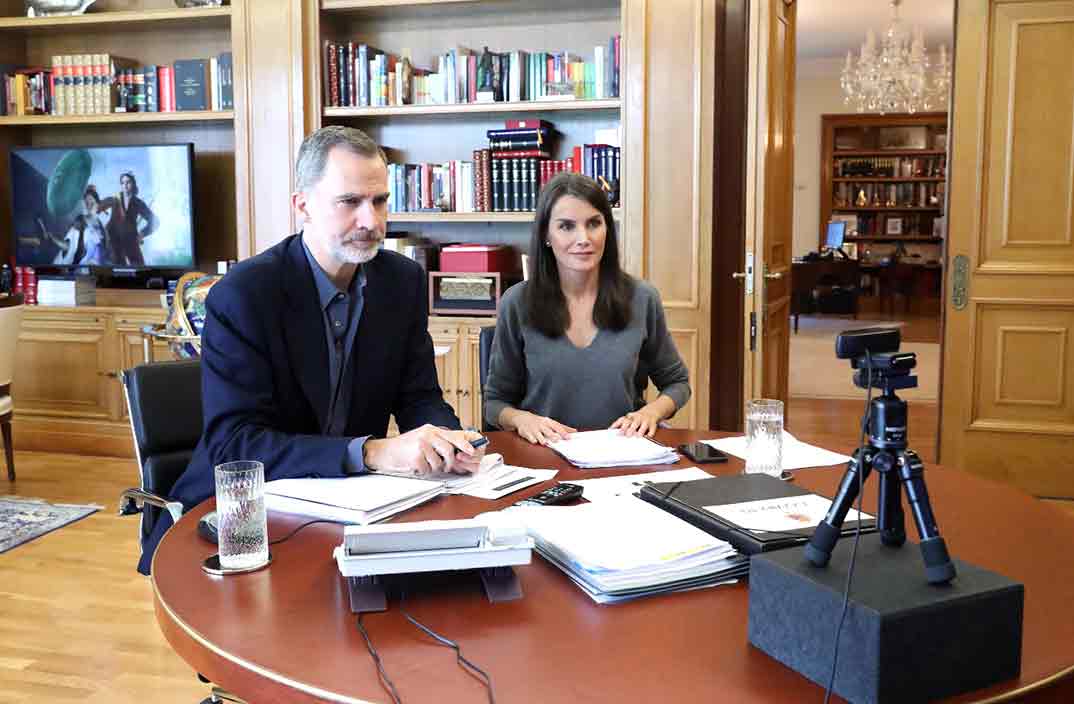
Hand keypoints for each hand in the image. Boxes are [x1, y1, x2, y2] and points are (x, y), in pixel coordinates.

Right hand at [364, 425, 485, 475]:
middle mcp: (427, 435)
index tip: (472, 451)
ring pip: (439, 463)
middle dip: (449, 462)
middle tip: (445, 467)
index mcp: (431, 430)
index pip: (453, 436)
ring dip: (432, 468)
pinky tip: (414, 465)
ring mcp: (421, 445)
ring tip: (422, 463)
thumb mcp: (422, 439)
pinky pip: (427, 469)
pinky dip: (423, 471)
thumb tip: (457, 455)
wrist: (383, 452)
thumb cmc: (404, 448)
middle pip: (449, 450)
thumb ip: (439, 443)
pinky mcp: (415, 456)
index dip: (465, 444)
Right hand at [513, 412, 575, 445]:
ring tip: (544, 442)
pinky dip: (533, 440)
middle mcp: (542, 425)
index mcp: (548, 422)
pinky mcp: (527, 433)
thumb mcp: (551, 422)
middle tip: (557, 440)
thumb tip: (574, 431)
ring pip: (539, 436)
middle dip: (552, 436)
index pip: (557, 427)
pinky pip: (531, 439)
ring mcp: (534, 429)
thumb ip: (562, 427)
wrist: (523, 418)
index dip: (563, 432)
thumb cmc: (540, 422)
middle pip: (548, 431)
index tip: (569, 437)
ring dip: (542, 439)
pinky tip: (534, 440)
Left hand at [610, 408, 662, 437]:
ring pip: (643, 425)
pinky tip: (647, 437)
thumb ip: (622, 424)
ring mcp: (645, 420)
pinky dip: (650, 433)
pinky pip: (652, 429)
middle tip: (624, 434)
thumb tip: (611, 431)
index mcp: (630, 417)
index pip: (622, 420)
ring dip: (640, 430)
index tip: (611, 430)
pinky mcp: (653, 424)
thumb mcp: (630, 418)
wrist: (652, 411)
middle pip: (632, 422)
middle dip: (628, 428)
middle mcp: (637, 418)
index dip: (616, 425)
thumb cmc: (638, 418)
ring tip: (637, 436)